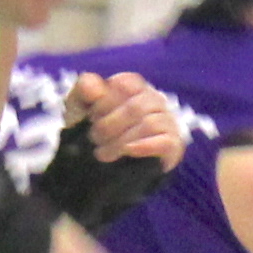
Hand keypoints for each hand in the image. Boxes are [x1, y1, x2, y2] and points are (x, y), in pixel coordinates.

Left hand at [67, 71, 184, 168]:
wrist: (99, 168)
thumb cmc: (92, 130)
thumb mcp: (79, 109)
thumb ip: (82, 91)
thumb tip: (91, 86)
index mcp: (134, 86)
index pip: (124, 84)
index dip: (103, 102)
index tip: (90, 118)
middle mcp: (154, 100)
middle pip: (135, 107)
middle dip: (108, 126)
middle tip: (93, 140)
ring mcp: (167, 121)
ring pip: (148, 125)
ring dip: (120, 141)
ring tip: (103, 154)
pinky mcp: (173, 144)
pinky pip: (164, 142)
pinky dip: (143, 147)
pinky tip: (127, 152)